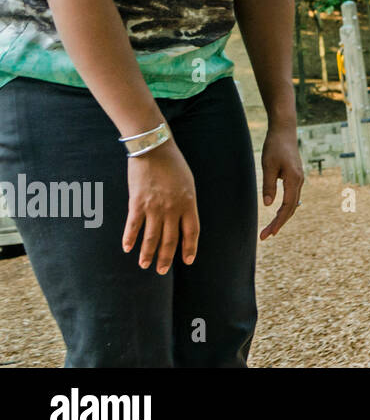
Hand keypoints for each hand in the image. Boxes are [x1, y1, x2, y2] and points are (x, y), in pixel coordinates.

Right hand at [122, 134, 198, 273]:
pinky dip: (130, 239)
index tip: (187, 260)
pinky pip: (133, 226)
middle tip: (162, 271)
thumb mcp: (188, 183)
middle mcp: (173, 208)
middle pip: (170, 239)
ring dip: (148, 253)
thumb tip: (182, 219)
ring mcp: (155, 207)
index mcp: (189, 203)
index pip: (192, 232)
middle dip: (166, 257)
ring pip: (152, 237)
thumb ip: (185, 202)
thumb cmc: (173, 164)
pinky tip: (127, 248)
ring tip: (145, 265)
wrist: (154, 148)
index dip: (189, 248)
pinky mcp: (137, 203)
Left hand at [259, 125, 304, 239]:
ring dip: (281, 217)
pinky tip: (278, 213)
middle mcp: (299, 181)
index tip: (268, 233)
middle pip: (291, 208)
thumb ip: (269, 186)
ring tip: (270, 229)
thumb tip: (268, 205)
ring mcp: (298, 179)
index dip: (278, 222)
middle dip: (278, 223)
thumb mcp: (268, 166)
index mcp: (294, 180)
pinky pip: (292, 196)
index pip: (287, 207)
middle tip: (265, 236)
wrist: (284, 130)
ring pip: (292, 203)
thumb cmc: (275, 146)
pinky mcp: (295, 176)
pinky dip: (285, 207)